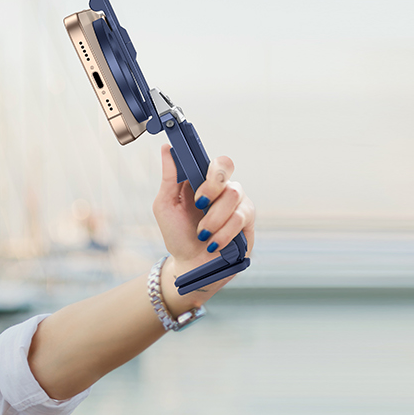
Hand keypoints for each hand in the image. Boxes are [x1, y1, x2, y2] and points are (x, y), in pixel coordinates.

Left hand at [151, 145, 255, 300]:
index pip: (213, 160)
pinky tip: (213, 243)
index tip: (196, 172)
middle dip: (211, 185)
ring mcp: (238, 204)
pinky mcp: (248, 222)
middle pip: (226, 167)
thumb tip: (166, 149)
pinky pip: (240, 218)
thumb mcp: (165, 206)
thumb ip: (168, 178)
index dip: (206, 161)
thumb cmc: (178, 234)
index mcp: (203, 181)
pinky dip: (223, 232)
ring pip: (234, 195)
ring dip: (213, 217)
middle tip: (198, 203)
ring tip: (202, 233)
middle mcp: (223, 188)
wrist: (190, 265)